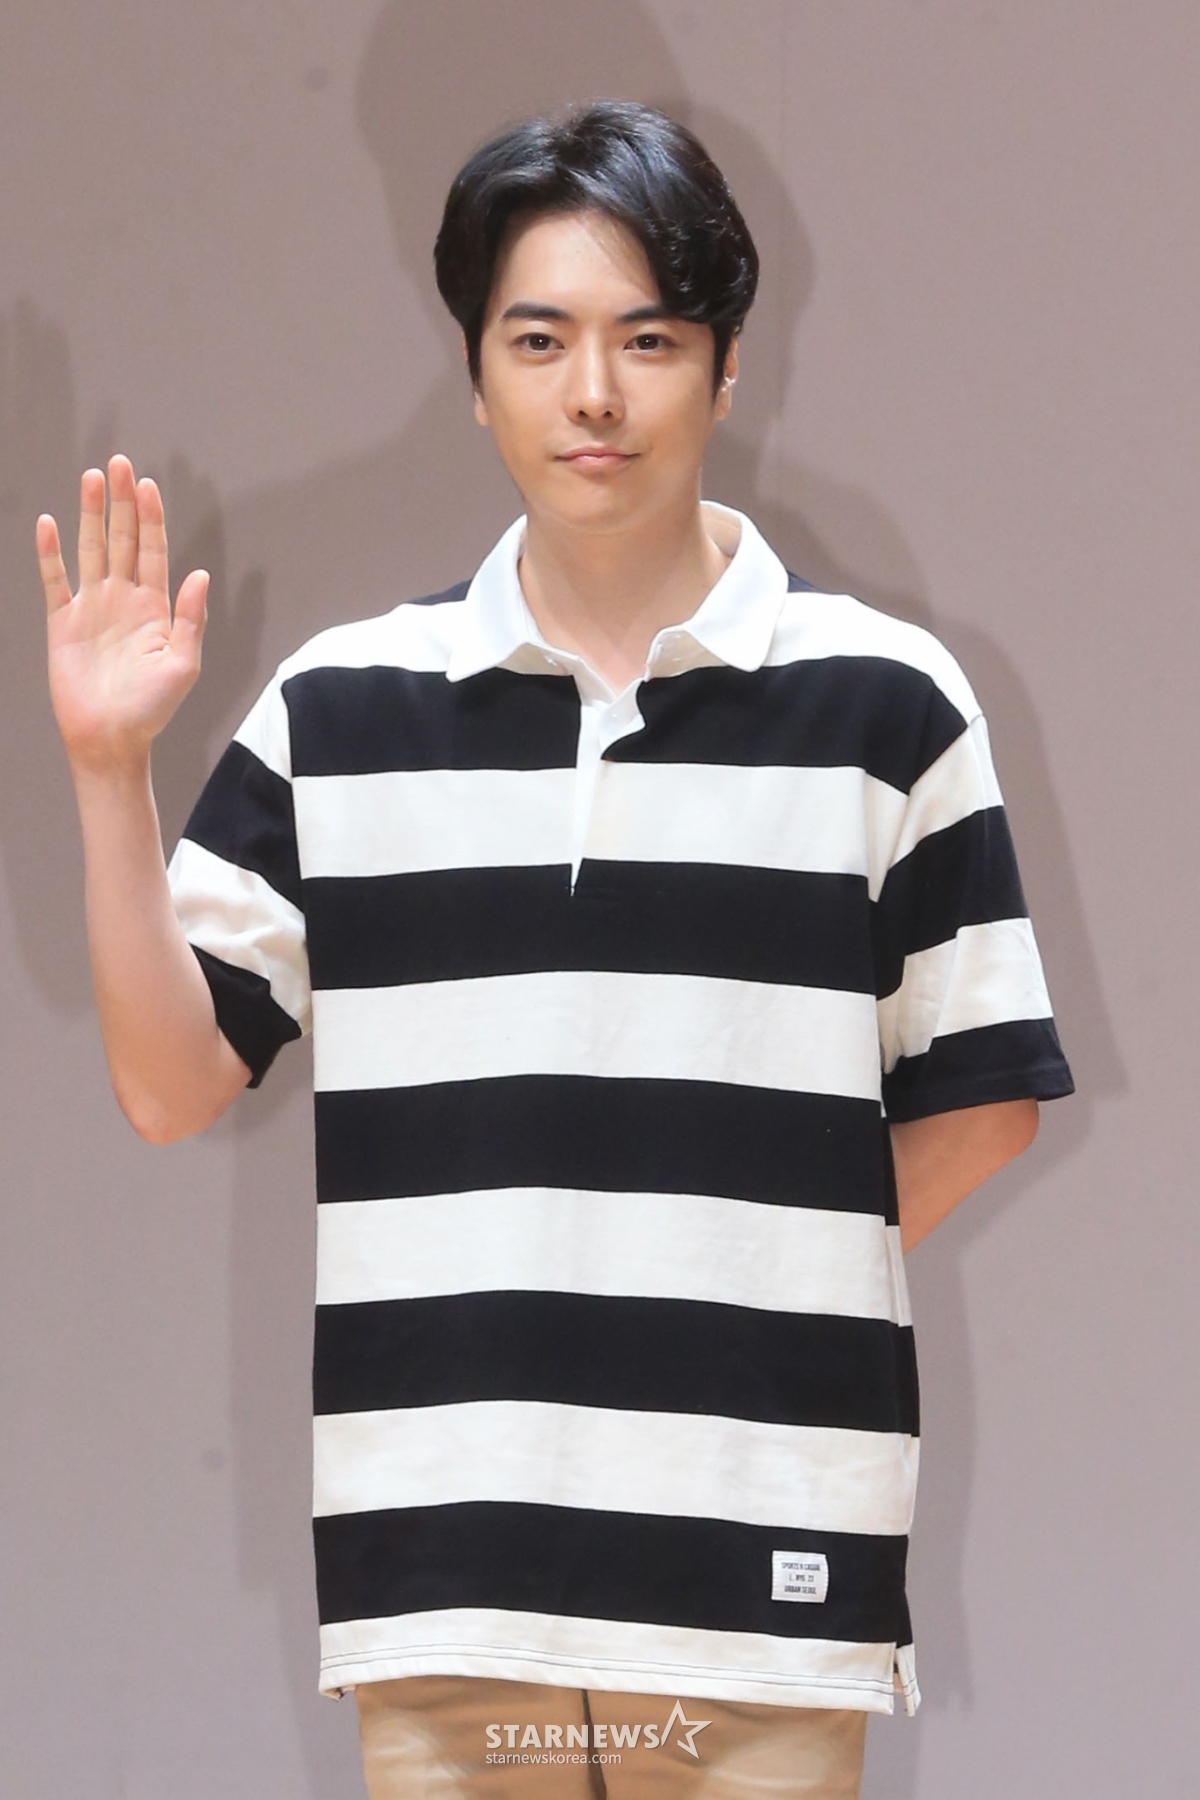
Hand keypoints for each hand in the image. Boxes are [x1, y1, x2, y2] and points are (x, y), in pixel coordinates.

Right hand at [37, 454, 209, 772]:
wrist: (110, 739)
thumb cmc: (152, 709)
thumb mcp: (182, 665)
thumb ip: (191, 619)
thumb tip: (200, 573)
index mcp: (156, 608)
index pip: (153, 551)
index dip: (151, 518)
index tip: (147, 484)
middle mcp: (124, 600)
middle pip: (122, 540)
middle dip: (122, 503)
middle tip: (119, 464)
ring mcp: (93, 608)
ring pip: (91, 550)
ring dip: (90, 515)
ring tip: (92, 478)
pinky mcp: (63, 623)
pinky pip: (55, 580)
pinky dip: (51, 553)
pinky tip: (49, 523)